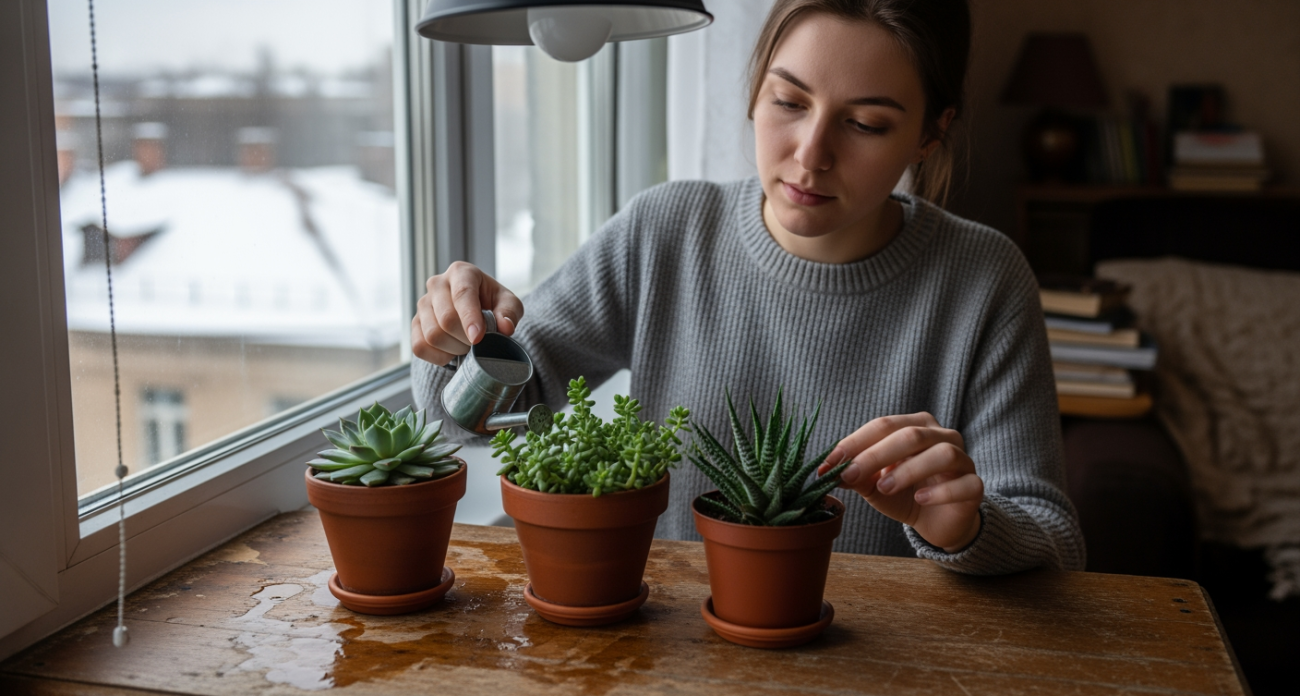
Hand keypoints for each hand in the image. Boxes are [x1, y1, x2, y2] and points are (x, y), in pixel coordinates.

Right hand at [411, 261, 523, 365]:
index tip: (478, 338)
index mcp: (461, 272)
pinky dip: (439, 357)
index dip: (469, 318)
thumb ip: (510, 312)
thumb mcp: (509, 303)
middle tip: (480, 342)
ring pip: (432, 335)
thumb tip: (505, 327)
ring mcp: (422, 304)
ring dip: (454, 348)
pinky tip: (452, 352)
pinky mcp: (415, 324)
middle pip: (446, 319)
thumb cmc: (492, 303)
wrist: (476, 310)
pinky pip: (420, 347)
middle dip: (466, 338)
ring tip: (467, 345)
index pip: (462, 294)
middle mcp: (437, 284)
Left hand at [818, 413, 982, 551]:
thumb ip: (855, 476)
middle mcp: (942, 436)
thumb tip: (829, 472)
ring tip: (884, 487)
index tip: (829, 463)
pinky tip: (921, 499)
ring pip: (942, 454)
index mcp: (915, 426)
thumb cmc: (904, 494)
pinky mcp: (975, 486)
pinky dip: (941, 490)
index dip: (854, 443)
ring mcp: (963, 459)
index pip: (883, 426)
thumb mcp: (874, 485)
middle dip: (876, 455)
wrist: (936, 520)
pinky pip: (965, 483)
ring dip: (909, 470)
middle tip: (851, 474)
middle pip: (910, 436)